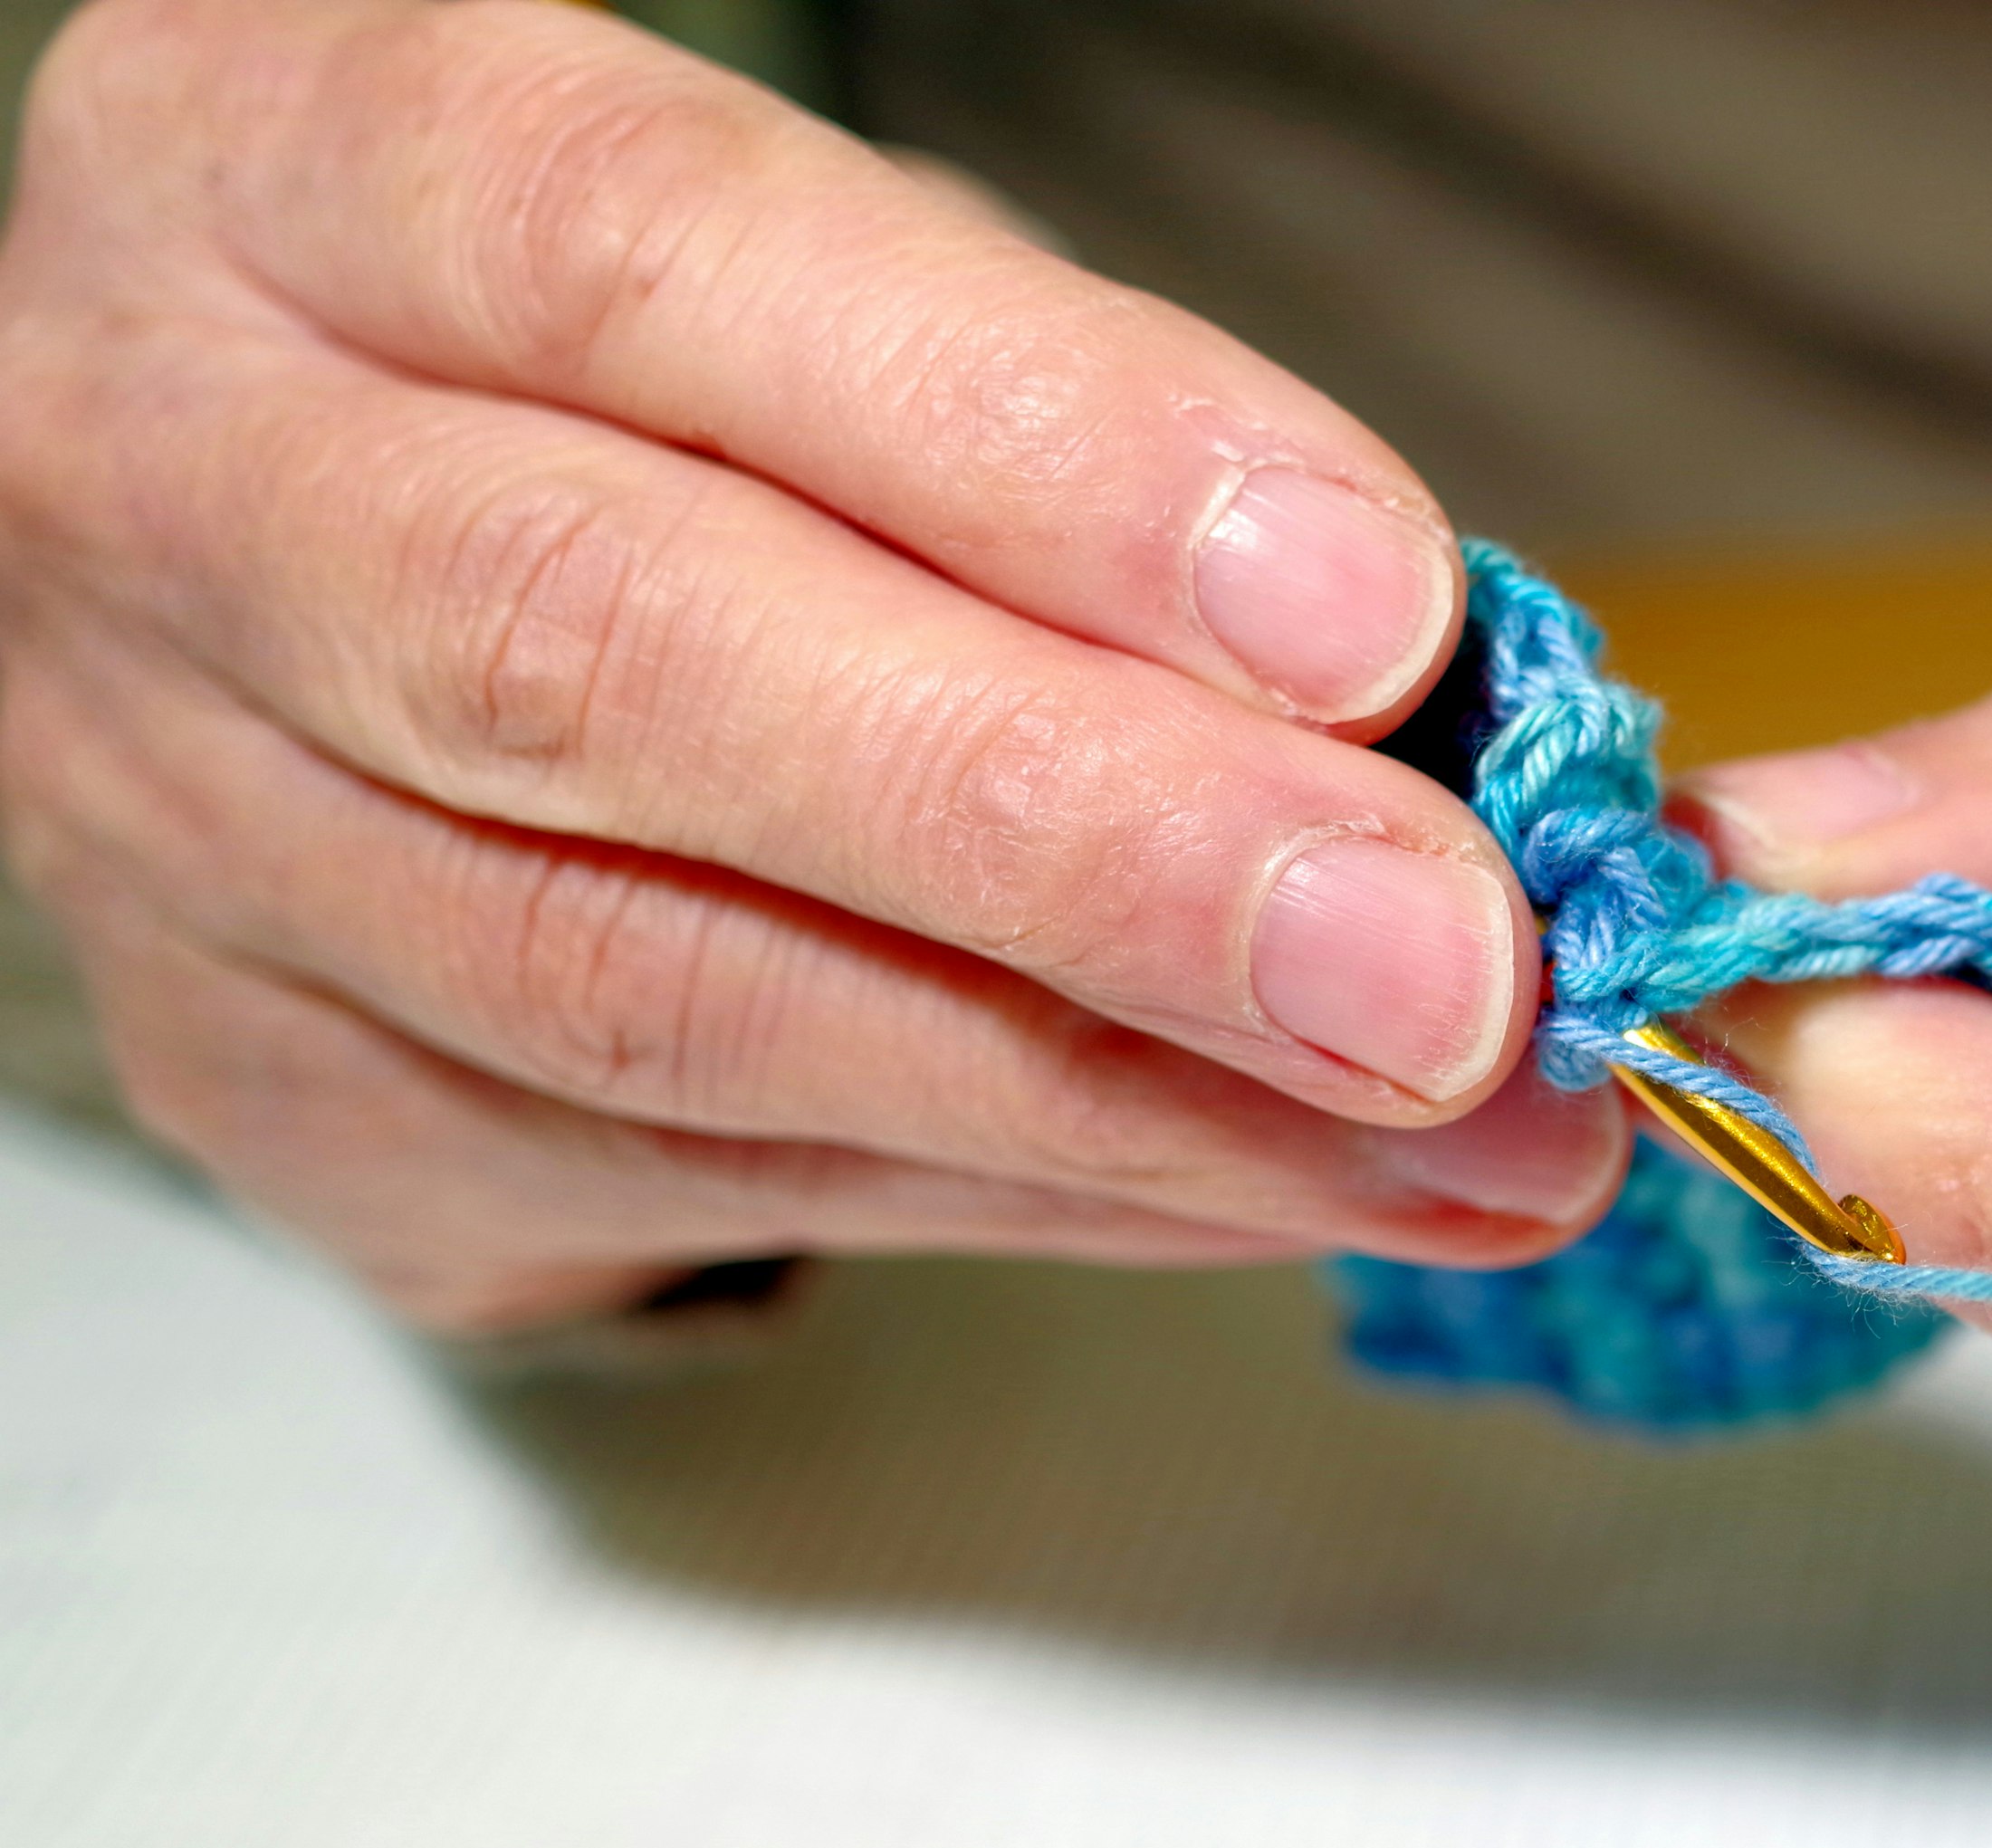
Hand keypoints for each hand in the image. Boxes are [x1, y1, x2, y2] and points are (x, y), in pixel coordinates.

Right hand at [0, 0, 1620, 1331]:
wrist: (268, 579)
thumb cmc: (639, 391)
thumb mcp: (841, 305)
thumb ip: (1093, 445)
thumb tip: (1450, 705)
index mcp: (312, 169)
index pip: (653, 260)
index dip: (1036, 445)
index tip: (1374, 618)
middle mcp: (191, 493)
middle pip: (618, 665)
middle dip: (1088, 843)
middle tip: (1445, 973)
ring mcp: (195, 838)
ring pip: (668, 1000)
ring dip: (1127, 1098)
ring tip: (1460, 1137)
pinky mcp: (293, 1103)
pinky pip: (704, 1186)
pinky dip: (1044, 1193)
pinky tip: (1276, 1183)